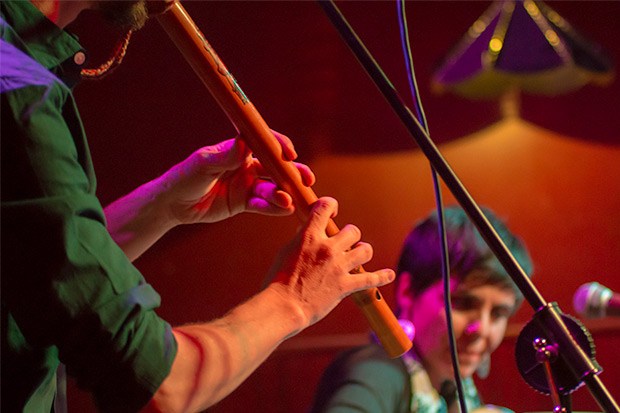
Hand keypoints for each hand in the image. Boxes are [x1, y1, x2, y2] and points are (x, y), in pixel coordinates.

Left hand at [157, 132, 314, 224]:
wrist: (174, 203)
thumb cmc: (185, 176)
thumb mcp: (203, 163)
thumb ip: (225, 155)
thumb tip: (244, 143)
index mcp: (239, 150)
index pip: (265, 143)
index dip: (280, 146)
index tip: (289, 154)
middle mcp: (247, 165)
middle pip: (277, 167)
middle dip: (294, 172)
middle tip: (306, 179)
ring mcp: (247, 185)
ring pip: (273, 188)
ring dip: (284, 193)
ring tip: (288, 200)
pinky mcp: (244, 203)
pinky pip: (264, 205)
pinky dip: (275, 207)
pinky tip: (285, 209)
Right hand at [265, 197, 394, 327]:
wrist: (284, 306)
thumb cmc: (278, 281)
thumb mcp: (286, 252)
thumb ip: (300, 240)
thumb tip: (307, 229)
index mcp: (309, 237)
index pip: (325, 207)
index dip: (331, 205)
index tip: (332, 210)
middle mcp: (327, 248)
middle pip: (352, 231)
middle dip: (350, 235)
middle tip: (345, 243)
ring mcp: (339, 266)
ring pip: (365, 250)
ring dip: (363, 252)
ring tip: (359, 255)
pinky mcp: (346, 285)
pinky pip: (371, 278)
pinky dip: (382, 276)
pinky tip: (389, 274)